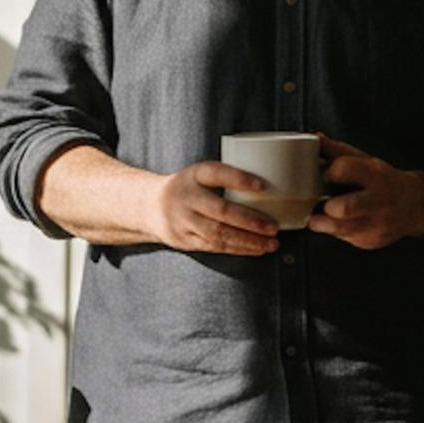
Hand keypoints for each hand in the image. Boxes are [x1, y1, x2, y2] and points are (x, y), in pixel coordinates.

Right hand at [142, 162, 281, 256]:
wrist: (150, 206)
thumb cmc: (189, 187)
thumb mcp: (201, 174)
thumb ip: (227, 177)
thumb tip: (273, 185)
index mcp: (194, 175)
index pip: (216, 173)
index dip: (238, 178)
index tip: (261, 185)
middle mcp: (186, 197)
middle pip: (220, 211)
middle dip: (250, 221)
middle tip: (273, 227)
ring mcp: (183, 221)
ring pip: (218, 234)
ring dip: (248, 241)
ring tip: (271, 243)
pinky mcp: (185, 241)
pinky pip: (215, 247)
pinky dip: (238, 249)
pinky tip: (256, 249)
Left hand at [305, 137, 423, 250]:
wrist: (415, 205)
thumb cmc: (384, 181)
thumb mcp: (366, 162)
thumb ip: (339, 152)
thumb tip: (316, 138)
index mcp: (376, 175)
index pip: (344, 169)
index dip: (328, 172)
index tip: (324, 176)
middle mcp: (380, 200)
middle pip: (344, 207)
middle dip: (326, 206)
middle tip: (321, 203)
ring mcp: (378, 223)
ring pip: (341, 228)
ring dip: (322, 223)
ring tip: (319, 217)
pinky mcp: (374, 240)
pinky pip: (347, 238)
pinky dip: (338, 232)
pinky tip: (342, 223)